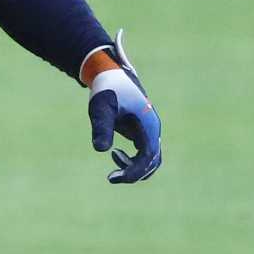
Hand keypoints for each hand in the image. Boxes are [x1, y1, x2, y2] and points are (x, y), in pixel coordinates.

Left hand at [87, 30, 162, 184]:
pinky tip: (115, 153)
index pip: (148, 156)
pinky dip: (132, 161)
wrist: (109, 75)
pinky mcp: (142, 131)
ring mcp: (149, 131)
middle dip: (134, 173)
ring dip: (134, 168)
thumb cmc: (106, 90)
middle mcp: (153, 129)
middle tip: (111, 177)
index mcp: (148, 124)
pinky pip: (144, 153)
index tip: (113, 177)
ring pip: (150, 159)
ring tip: (113, 164)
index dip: (134, 171)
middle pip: (153, 162)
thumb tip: (101, 150)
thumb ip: (102, 128)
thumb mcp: (100, 109)